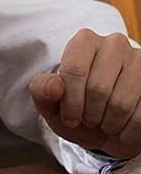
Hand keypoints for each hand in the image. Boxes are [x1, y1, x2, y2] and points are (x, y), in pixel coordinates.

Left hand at [29, 28, 140, 161]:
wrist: (111, 129)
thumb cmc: (78, 112)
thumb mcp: (52, 105)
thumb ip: (42, 91)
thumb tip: (54, 86)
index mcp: (84, 41)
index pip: (74, 70)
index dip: (70, 102)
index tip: (69, 118)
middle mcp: (114, 44)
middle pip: (98, 88)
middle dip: (90, 114)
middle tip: (90, 120)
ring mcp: (140, 62)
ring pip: (121, 104)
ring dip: (110, 124)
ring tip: (106, 123)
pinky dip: (129, 132)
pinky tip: (124, 130)